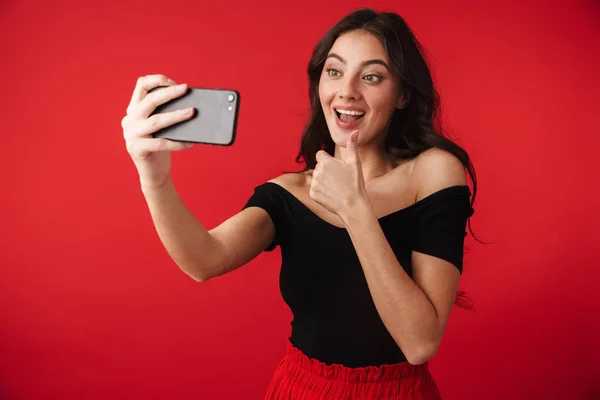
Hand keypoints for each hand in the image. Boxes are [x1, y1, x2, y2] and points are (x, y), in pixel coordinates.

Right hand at [121, 74, 194, 189]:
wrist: (153, 173)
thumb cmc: (161, 147)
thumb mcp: (161, 127)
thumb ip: (166, 113)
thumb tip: (189, 103)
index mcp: (134, 110)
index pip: (141, 85)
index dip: (157, 80)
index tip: (174, 82)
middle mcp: (129, 120)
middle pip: (149, 101)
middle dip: (169, 93)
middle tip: (185, 89)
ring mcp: (131, 135)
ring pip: (156, 121)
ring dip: (176, 115)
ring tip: (191, 112)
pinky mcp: (137, 149)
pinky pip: (161, 144)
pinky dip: (177, 143)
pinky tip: (190, 143)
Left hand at [309, 130, 368, 219]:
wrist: (352, 205)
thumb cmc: (355, 183)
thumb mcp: (355, 162)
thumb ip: (352, 145)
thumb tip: (355, 131)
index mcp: (325, 162)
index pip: (320, 154)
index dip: (328, 159)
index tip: (336, 166)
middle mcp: (317, 172)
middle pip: (319, 167)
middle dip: (326, 170)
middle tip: (339, 178)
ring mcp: (314, 184)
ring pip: (317, 178)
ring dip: (323, 180)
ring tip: (336, 186)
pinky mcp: (313, 194)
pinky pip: (315, 189)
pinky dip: (321, 191)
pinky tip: (331, 194)